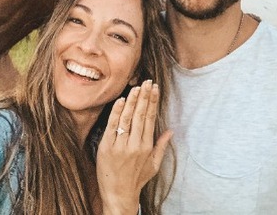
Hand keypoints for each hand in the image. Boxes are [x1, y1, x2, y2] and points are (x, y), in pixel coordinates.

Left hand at [96, 80, 172, 214]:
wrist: (118, 194)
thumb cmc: (136, 180)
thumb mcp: (153, 165)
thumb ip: (161, 147)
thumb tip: (170, 131)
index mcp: (147, 147)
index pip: (150, 119)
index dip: (153, 102)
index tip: (154, 88)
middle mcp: (135, 145)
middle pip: (140, 115)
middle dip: (144, 96)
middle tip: (147, 82)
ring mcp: (120, 146)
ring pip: (127, 118)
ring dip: (132, 101)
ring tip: (136, 87)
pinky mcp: (106, 147)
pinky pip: (112, 126)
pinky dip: (117, 112)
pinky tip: (121, 100)